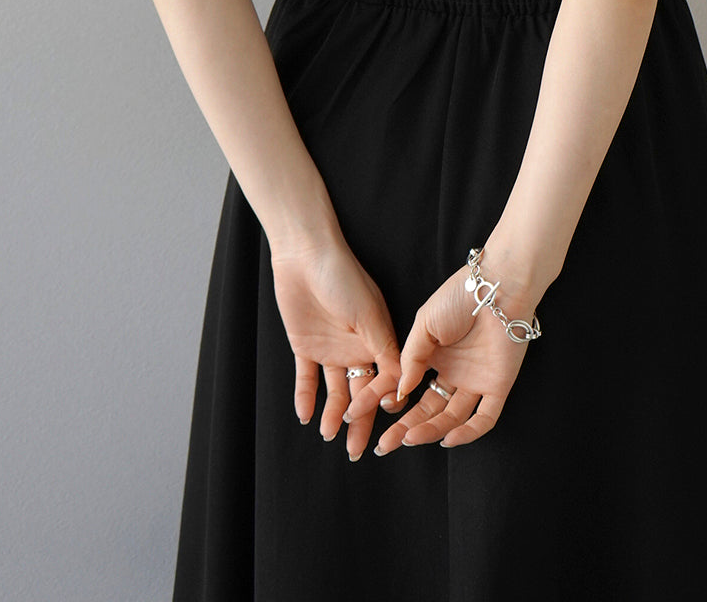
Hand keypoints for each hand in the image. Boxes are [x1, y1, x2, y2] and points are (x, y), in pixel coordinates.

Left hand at [269, 234, 401, 462]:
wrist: (307, 255)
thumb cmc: (344, 278)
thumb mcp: (370, 315)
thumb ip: (384, 350)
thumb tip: (401, 386)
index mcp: (379, 340)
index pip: (386, 382)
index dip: (384, 405)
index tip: (386, 430)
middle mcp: (358, 348)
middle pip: (361, 393)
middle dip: (360, 422)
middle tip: (359, 452)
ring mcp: (331, 348)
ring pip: (335, 391)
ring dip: (333, 415)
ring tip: (331, 437)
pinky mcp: (306, 346)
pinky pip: (306, 378)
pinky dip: (305, 397)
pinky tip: (305, 416)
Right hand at [345, 255, 537, 452]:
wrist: (495, 286)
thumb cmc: (459, 296)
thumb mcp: (424, 324)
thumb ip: (411, 358)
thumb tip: (400, 391)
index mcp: (436, 357)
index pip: (410, 390)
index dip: (390, 404)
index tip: (363, 413)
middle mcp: (455, 373)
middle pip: (428, 410)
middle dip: (404, 429)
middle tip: (382, 446)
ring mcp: (476, 381)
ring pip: (452, 417)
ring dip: (430, 431)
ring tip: (408, 439)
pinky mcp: (498, 386)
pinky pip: (484, 418)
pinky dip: (467, 433)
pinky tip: (446, 439)